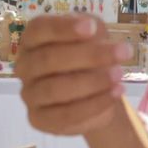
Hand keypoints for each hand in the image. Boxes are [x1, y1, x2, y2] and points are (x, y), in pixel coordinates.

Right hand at [15, 14, 130, 136]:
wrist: (93, 93)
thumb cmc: (88, 55)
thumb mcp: (92, 35)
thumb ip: (90, 28)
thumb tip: (92, 30)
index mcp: (32, 39)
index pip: (39, 29)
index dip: (64, 28)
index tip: (92, 27)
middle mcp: (25, 66)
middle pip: (48, 59)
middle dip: (88, 56)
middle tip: (122, 53)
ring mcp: (29, 94)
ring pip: (55, 89)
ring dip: (92, 82)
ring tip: (118, 75)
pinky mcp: (38, 119)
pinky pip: (65, 115)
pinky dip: (93, 104)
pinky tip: (115, 93)